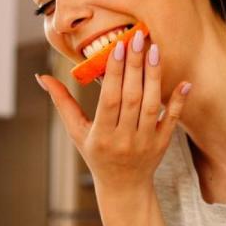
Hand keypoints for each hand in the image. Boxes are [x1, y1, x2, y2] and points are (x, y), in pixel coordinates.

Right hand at [36, 30, 190, 191]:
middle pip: (131, 97)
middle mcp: (124, 139)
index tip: (117, 46)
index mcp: (101, 135)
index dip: (114, 72)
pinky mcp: (162, 144)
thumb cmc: (96, 154)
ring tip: (154, 50)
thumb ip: (62, 102)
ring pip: (151, 105)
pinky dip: (178, 101)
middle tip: (137, 38)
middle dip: (135, 66)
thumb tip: (41, 77)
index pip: (109, 99)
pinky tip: (184, 82)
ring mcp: (145, 142)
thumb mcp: (76, 131)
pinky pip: (172, 120)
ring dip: (154, 76)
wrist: (124, 187)